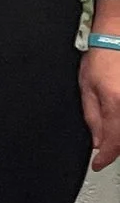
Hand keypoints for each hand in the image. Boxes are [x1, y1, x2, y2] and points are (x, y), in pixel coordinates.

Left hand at [83, 37, 119, 172]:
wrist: (117, 38)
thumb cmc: (101, 57)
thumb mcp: (87, 87)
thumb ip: (92, 117)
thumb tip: (97, 142)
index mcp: (116, 102)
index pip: (114, 143)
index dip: (106, 158)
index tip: (99, 164)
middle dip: (115, 145)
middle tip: (105, 148)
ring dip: (119, 134)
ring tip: (111, 130)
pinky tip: (116, 115)